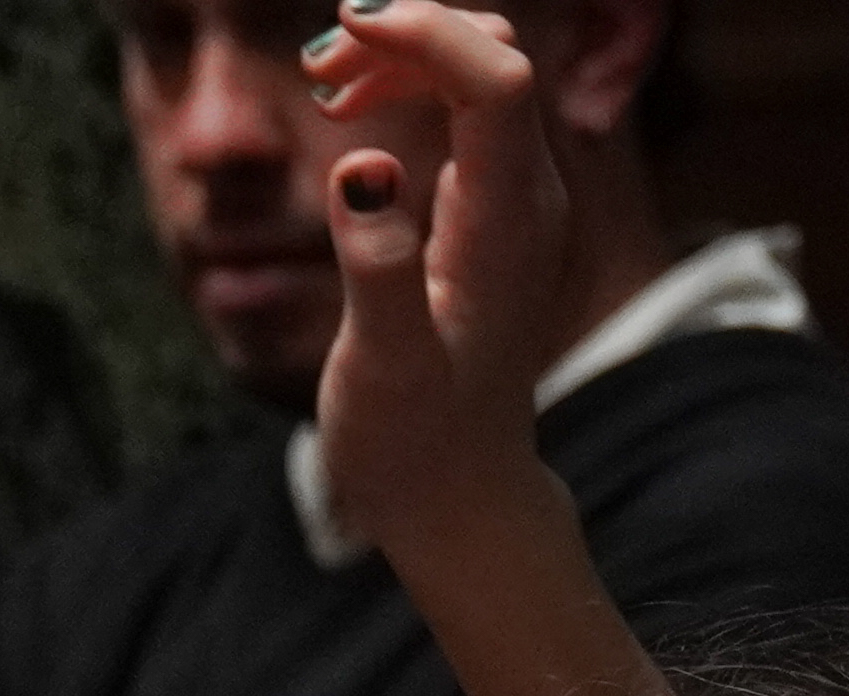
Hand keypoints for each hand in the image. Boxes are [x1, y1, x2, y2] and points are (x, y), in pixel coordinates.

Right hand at [303, 2, 569, 550]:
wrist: (459, 495)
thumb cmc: (415, 444)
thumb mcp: (385, 369)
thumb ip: (377, 269)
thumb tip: (361, 165)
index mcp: (505, 227)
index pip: (496, 79)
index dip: (428, 32)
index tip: (347, 25)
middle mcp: (526, 200)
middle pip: (494, 56)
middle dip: (411, 33)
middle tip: (321, 67)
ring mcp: (515, 202)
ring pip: (482, 74)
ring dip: (405, 55)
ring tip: (327, 84)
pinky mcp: (491, 212)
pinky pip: (468, 109)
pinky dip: (410, 87)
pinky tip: (350, 114)